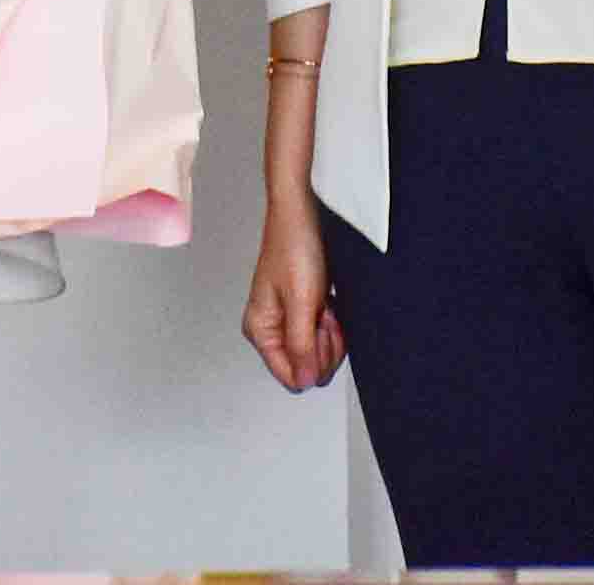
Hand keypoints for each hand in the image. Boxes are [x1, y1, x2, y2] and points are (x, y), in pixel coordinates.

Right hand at [241, 211, 347, 393]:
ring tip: (325, 304)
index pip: (291, 375)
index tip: (319, 333)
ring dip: (330, 332)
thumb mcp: (301, 301)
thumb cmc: (295, 245)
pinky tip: (328, 302)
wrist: (304, 212)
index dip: (313, 361)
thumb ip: (302, 345)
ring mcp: (289, 320)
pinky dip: (333, 322)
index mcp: (260, 330)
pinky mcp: (304, 311)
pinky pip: (325, 335)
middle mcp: (271, 329)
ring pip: (319, 352)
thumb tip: (304, 381)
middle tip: (323, 314)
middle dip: (324, 345)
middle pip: (307, 366)